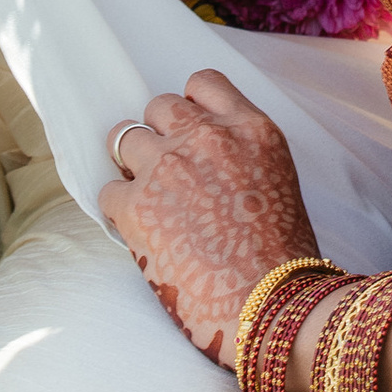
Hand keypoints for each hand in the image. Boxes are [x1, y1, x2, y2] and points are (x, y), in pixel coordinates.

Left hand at [98, 71, 320, 363]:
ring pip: (124, 136)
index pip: (203, 83)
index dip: (191, 107)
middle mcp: (208, 137)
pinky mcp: (135, 204)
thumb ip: (242, 157)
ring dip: (132, 164)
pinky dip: (119, 209)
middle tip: (168, 172)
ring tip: (149, 198)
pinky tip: (141, 233)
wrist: (268, 307)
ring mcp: (168, 166)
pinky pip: (109, 189)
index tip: (189, 132)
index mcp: (252, 129)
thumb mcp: (278, 185)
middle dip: (160, 134)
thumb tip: (204, 161)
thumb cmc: (282, 261)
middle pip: (160, 106)